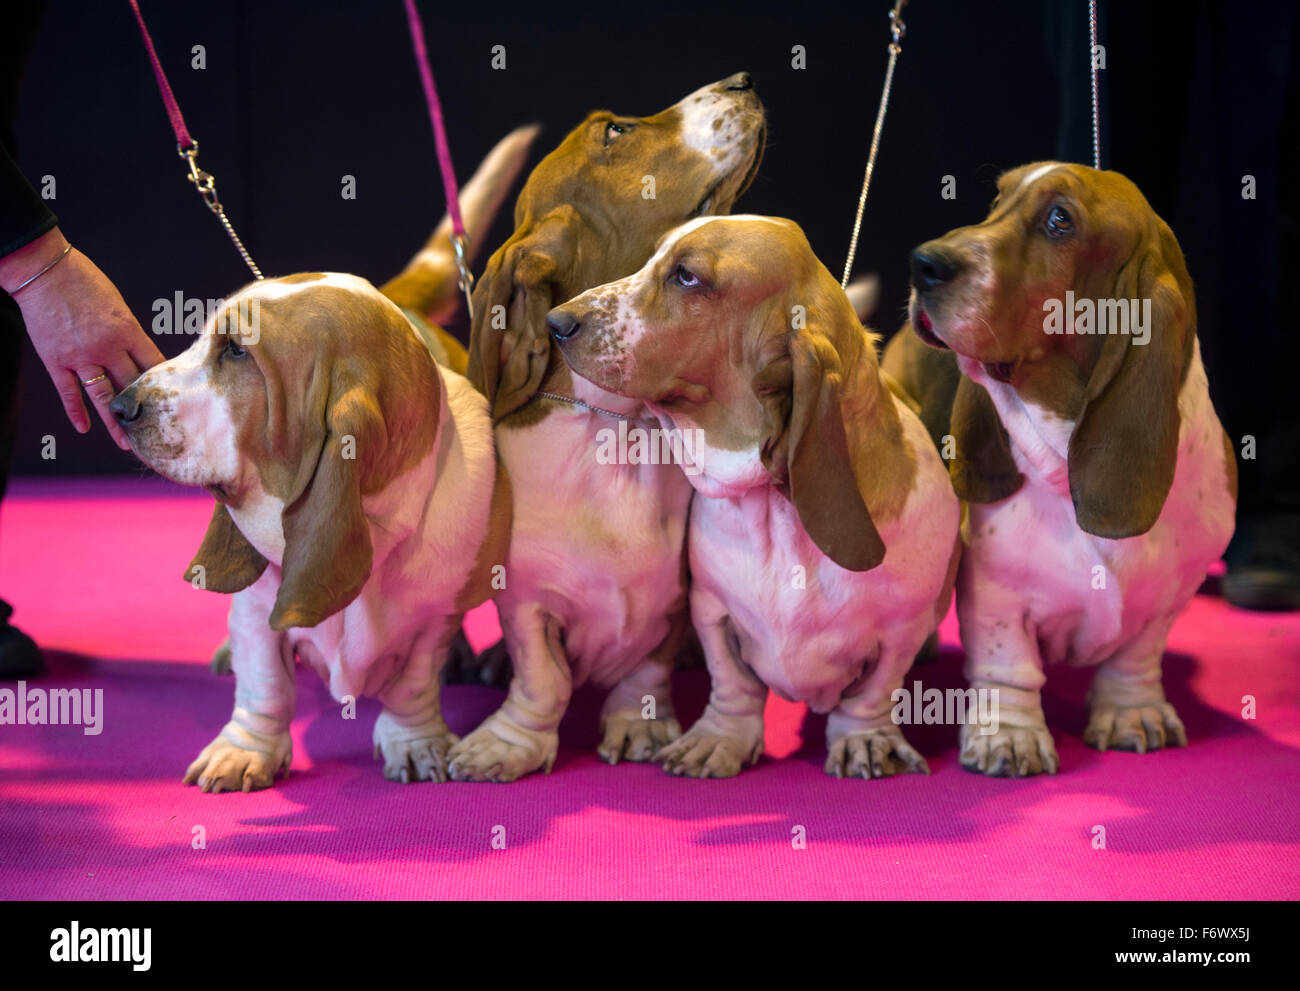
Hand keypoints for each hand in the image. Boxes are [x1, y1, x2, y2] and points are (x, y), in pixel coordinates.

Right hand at [1, 228, 164, 449]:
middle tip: (159, 432)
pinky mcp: (55, 360)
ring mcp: (79, 356)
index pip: (154, 365)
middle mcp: (106, 348)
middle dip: (147, 410)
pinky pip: (68, 392)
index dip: (166, 385)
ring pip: (103, 397)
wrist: (43, 271)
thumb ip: (128, 333)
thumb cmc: (85, 281)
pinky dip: (75, 411)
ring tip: (127, 443)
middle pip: (132, 386)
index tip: (177, 402)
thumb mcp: (117, 305)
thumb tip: (140, 356)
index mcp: (127, 331)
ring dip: (116, 422)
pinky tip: (84, 429)